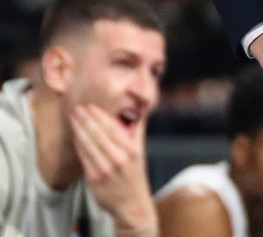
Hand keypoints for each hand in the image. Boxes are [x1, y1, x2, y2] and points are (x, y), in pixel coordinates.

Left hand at [69, 105, 156, 236]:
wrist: (131, 203)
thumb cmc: (135, 174)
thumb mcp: (140, 152)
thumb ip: (137, 131)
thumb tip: (140, 109)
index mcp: (131, 150)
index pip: (113, 128)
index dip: (100, 116)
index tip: (91, 107)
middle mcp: (119, 159)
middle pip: (99, 134)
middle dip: (86, 120)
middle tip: (77, 109)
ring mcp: (106, 169)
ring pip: (89, 145)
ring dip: (79, 130)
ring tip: (74, 119)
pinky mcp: (94, 179)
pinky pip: (84, 158)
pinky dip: (79, 145)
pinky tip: (76, 136)